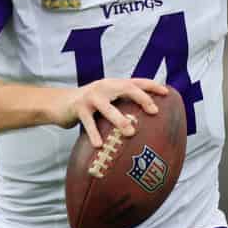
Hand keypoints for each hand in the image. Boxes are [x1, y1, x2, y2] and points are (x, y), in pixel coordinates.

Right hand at [53, 78, 168, 147]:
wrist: (60, 103)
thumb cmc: (90, 106)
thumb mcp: (107, 100)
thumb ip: (123, 105)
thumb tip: (146, 122)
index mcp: (114, 84)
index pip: (136, 81)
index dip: (152, 85)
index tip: (166, 92)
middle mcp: (104, 86)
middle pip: (127, 88)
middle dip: (142, 98)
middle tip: (154, 111)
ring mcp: (91, 96)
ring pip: (108, 108)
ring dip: (120, 120)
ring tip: (130, 132)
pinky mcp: (79, 108)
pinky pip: (88, 122)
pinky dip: (94, 133)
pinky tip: (99, 145)